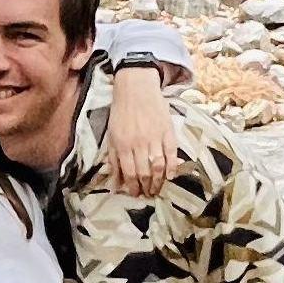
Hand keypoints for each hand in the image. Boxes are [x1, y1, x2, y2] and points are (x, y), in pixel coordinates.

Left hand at [105, 63, 176, 193]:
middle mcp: (138, 143)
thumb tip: (115, 184)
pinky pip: (172, 153)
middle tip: (148, 195)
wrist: (136, 88)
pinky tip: (171, 176)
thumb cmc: (121, 113)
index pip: (129, 173)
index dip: (133, 187)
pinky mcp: (167, 131)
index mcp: (122, 144)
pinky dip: (172, 167)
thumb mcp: (111, 136)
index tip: (136, 195)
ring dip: (159, 182)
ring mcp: (154, 137)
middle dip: (146, 188)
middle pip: (144, 173)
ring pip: (158, 166)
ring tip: (157, 189)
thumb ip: (114, 160)